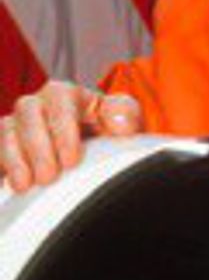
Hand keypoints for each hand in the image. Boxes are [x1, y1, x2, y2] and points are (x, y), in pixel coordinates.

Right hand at [0, 80, 142, 192]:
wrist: (92, 157)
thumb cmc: (106, 135)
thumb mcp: (122, 122)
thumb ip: (125, 114)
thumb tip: (119, 123)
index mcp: (68, 94)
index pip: (61, 100)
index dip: (64, 129)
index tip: (71, 160)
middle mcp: (38, 104)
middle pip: (29, 112)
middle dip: (38, 146)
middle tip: (48, 177)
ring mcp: (16, 125)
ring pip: (6, 131)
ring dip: (15, 158)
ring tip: (26, 185)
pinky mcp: (2, 147)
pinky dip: (2, 166)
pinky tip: (11, 185)